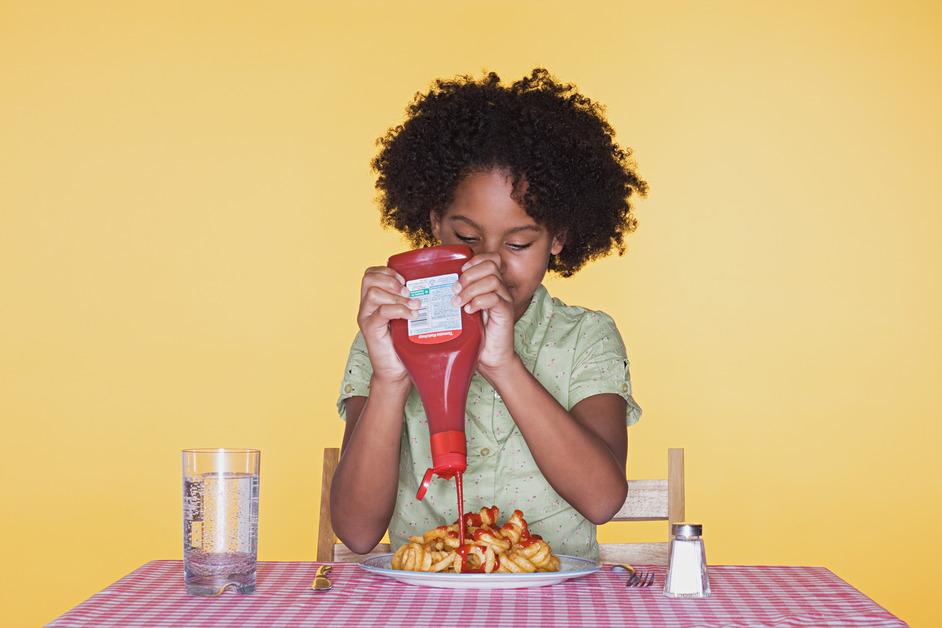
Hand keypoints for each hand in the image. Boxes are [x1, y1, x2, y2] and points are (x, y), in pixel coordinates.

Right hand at [357, 266, 418, 383]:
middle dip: (391, 280)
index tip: (405, 280)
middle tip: (409, 291)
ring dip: (397, 296)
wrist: (397, 371)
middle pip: (369, 279)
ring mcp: (366, 317)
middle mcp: (366, 307)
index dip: (387, 271)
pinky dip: (399, 310)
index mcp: (374, 300)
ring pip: (373, 293)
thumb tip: (432, 285)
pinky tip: (412, 315)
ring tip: (414, 305)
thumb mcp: (408, 317)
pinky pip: (382, 312)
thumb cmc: (404, 344)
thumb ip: (410, 301)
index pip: (371, 274)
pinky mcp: (370, 330)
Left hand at [453, 253, 516, 374]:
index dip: (475, 261)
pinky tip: (469, 311)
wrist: (491, 357)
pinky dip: (479, 301)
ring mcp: (504, 300)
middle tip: (455, 290)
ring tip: (459, 303)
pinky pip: (495, 299)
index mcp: (491, 285)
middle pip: (491, 265)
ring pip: (492, 280)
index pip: (491, 259)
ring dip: (471, 289)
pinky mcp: (505, 313)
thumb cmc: (476, 335)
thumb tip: (435, 286)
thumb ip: (458, 296)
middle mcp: (500, 290)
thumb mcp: (464, 311)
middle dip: (469, 275)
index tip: (459, 272)